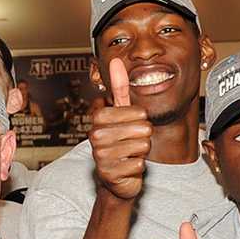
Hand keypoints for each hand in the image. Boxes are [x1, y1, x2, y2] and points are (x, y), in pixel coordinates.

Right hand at [90, 58, 153, 201]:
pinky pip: (140, 165)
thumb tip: (116, 61)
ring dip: (141, 152)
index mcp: (99, 118)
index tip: (130, 126)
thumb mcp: (120, 113)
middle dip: (143, 137)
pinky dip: (137, 167)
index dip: (141, 120)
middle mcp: (96, 135)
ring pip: (143, 146)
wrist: (115, 177)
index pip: (139, 112)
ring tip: (128, 154)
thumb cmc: (120, 142)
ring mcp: (101, 156)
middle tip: (130, 142)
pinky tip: (126, 167)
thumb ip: (119, 88)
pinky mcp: (110, 174)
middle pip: (143, 129)